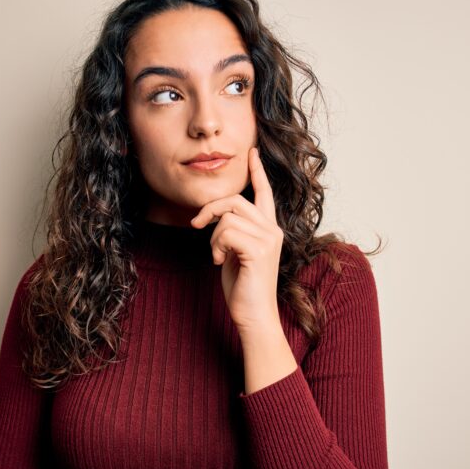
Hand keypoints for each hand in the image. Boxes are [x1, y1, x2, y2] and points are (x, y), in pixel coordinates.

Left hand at [189, 146, 283, 331]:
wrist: (254, 316)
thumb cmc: (243, 288)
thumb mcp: (235, 253)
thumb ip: (233, 233)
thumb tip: (218, 219)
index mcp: (268, 229)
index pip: (264, 193)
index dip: (257, 172)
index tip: (252, 152)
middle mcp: (272, 230)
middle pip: (235, 201)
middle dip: (210, 210)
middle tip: (196, 225)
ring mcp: (268, 239)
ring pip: (227, 218)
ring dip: (213, 237)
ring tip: (217, 256)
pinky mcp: (258, 250)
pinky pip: (226, 233)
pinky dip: (215, 247)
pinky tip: (218, 262)